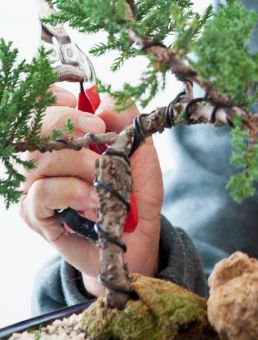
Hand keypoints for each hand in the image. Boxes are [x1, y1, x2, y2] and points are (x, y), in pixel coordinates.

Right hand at [19, 87, 162, 295]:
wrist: (136, 241)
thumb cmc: (133, 194)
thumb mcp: (141, 152)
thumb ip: (127, 120)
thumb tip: (104, 102)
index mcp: (65, 138)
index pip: (41, 106)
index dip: (49, 97)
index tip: (74, 99)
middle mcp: (43, 159)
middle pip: (33, 128)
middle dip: (65, 123)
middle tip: (97, 130)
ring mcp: (35, 187)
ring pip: (38, 160)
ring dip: (78, 164)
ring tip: (104, 180)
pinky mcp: (36, 215)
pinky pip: (40, 194)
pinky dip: (71, 192)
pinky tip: (92, 201)